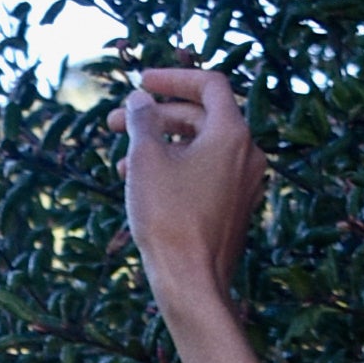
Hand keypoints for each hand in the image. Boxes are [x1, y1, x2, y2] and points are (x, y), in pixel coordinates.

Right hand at [121, 59, 269, 307]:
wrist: (192, 283)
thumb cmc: (169, 220)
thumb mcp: (145, 160)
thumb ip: (141, 121)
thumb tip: (139, 102)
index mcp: (232, 134)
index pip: (209, 85)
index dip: (173, 78)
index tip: (141, 83)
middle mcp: (247, 155)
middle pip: (201, 117)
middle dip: (157, 116)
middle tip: (116, 123)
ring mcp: (244, 184)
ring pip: (200, 148)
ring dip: (162, 145)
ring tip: (122, 160)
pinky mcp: (234, 209)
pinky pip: (206, 175)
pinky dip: (177, 169)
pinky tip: (145, 185)